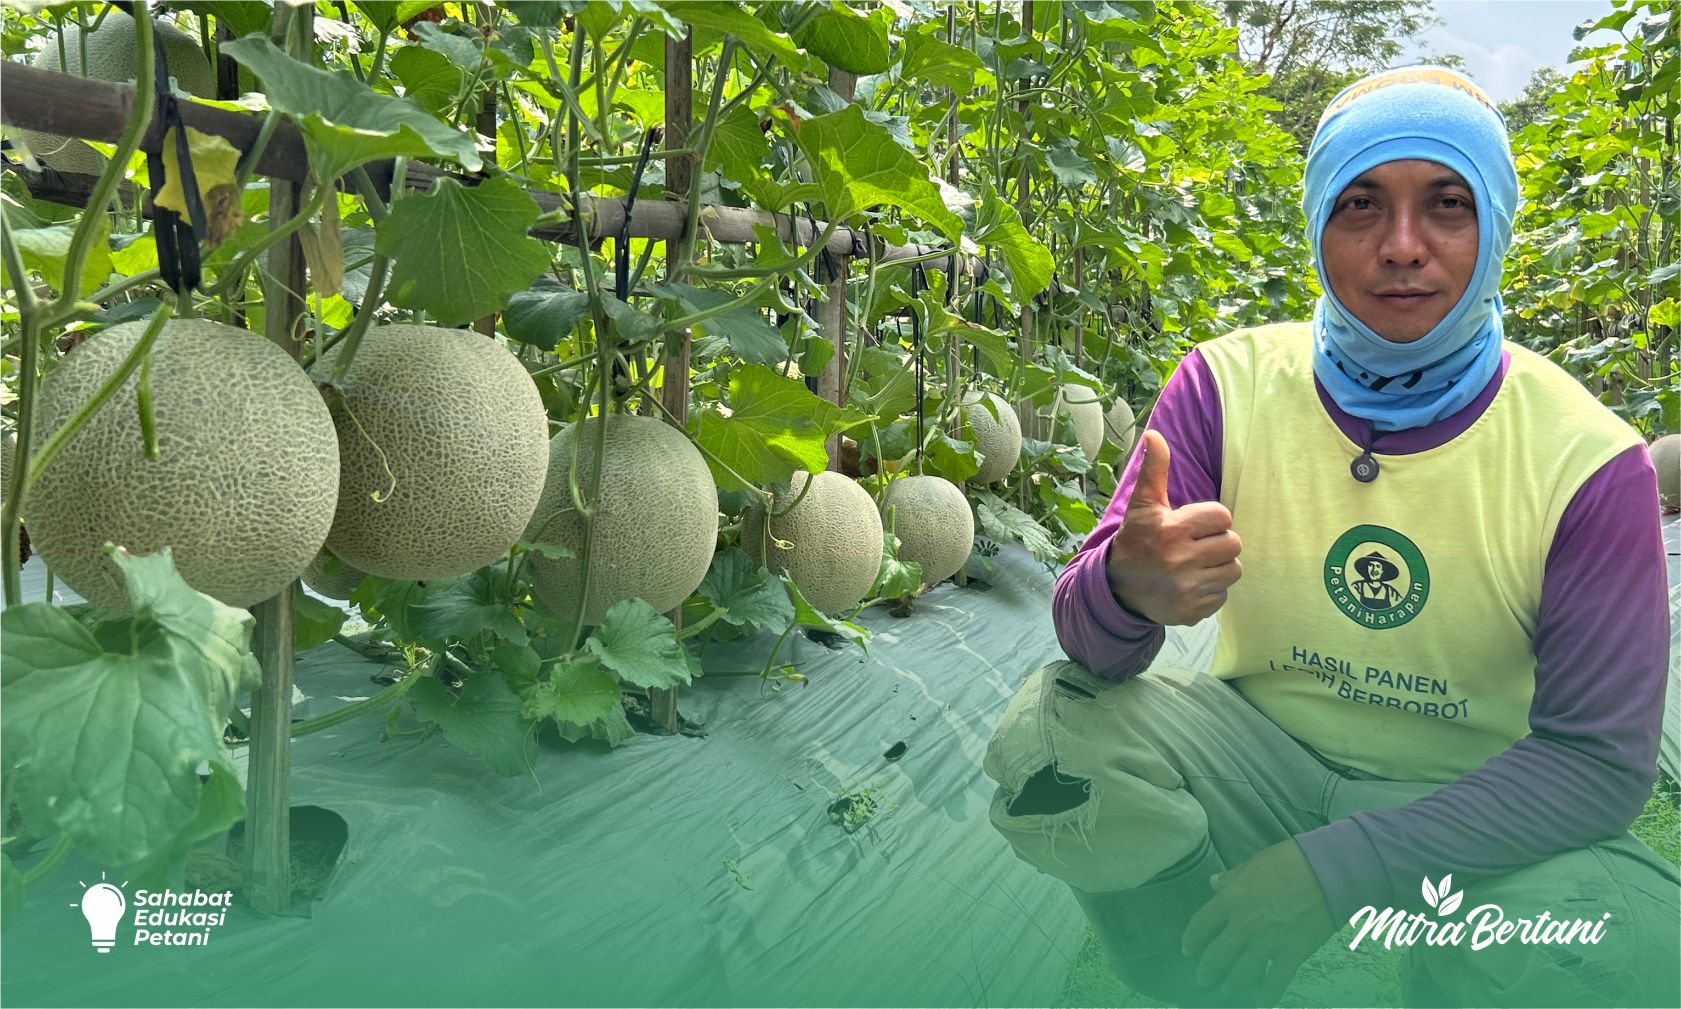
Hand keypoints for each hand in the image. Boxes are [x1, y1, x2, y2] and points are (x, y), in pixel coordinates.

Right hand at [1106, 429, 1242, 625]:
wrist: (1117, 590)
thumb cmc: (1136, 540)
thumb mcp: (1143, 505)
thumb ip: (1154, 470)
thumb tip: (1154, 434)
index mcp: (1171, 530)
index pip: (1222, 516)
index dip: (1210, 519)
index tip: (1191, 525)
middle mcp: (1180, 561)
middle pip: (1233, 543)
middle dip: (1218, 542)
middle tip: (1198, 545)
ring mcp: (1187, 589)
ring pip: (1233, 570)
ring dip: (1219, 566)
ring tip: (1198, 564)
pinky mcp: (1192, 611)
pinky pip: (1223, 595)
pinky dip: (1211, 590)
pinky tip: (1192, 584)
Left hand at [1180, 838, 1337, 1007]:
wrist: (1327, 872)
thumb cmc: (1288, 862)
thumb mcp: (1252, 865)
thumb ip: (1230, 879)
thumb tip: (1213, 883)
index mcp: (1230, 900)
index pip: (1200, 926)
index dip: (1191, 941)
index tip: (1188, 950)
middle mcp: (1244, 926)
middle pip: (1216, 957)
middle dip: (1207, 971)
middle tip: (1204, 978)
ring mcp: (1267, 943)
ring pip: (1241, 975)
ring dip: (1231, 985)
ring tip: (1228, 989)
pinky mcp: (1292, 955)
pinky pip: (1275, 983)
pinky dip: (1267, 996)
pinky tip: (1261, 1003)